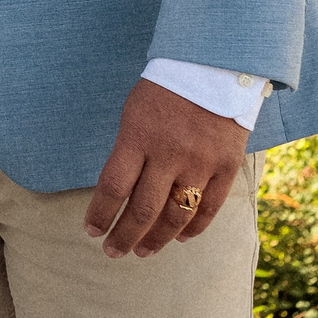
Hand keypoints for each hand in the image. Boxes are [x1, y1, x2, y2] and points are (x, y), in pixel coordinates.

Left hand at [83, 77, 248, 257]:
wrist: (213, 66)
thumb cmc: (164, 89)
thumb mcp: (134, 113)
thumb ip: (129, 151)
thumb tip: (120, 193)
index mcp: (138, 137)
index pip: (114, 187)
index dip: (100, 214)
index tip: (91, 230)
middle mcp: (169, 154)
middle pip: (144, 209)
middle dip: (125, 236)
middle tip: (114, 252)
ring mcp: (200, 162)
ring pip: (177, 216)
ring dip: (157, 239)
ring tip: (143, 251)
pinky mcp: (226, 166)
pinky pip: (210, 208)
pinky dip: (194, 228)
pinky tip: (179, 237)